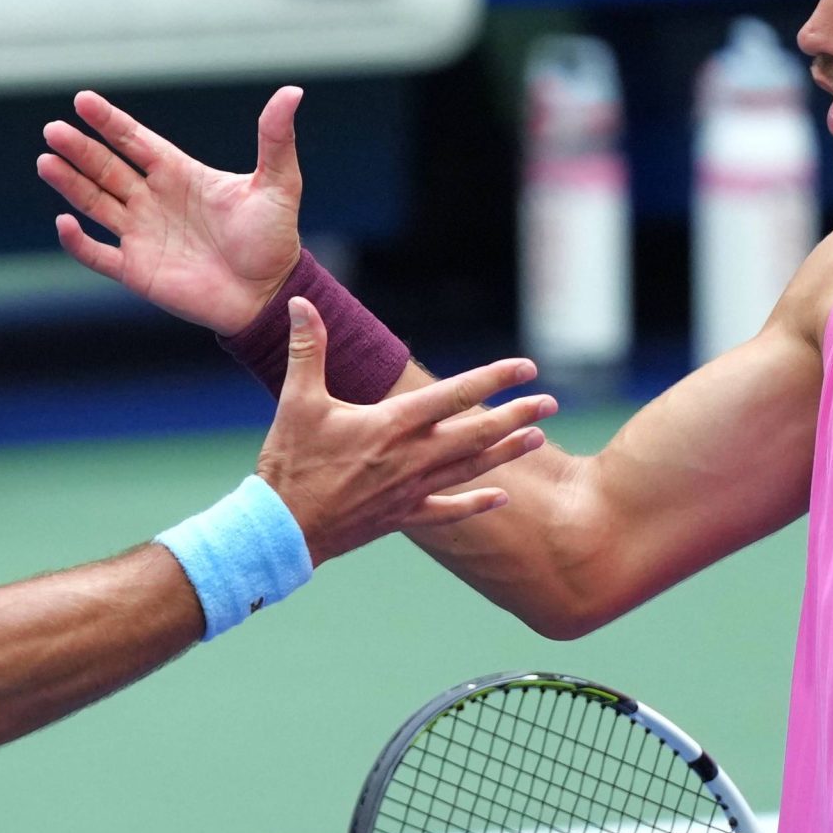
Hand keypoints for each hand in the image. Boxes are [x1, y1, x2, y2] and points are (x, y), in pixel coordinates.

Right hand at [39, 86, 305, 333]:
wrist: (268, 295)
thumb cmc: (274, 239)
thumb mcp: (278, 184)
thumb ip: (275, 139)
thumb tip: (291, 91)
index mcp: (179, 174)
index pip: (135, 141)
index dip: (109, 122)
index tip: (82, 100)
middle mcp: (154, 200)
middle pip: (106, 168)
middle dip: (79, 150)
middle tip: (53, 131)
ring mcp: (142, 235)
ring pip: (95, 203)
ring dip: (70, 184)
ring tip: (45, 162)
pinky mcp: (137, 271)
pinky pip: (99, 254)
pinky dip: (79, 242)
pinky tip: (64, 223)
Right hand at [260, 298, 549, 562]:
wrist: (282, 528)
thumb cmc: (290, 463)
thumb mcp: (296, 401)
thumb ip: (308, 350)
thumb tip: (300, 303)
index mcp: (392, 424)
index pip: (455, 395)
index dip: (494, 378)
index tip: (526, 367)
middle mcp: (411, 457)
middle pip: (476, 433)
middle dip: (517, 416)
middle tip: (551, 403)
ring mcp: (410, 490)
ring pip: (471, 468)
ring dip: (506, 452)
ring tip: (537, 437)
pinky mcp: (401, 516)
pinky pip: (448, 511)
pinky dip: (476, 504)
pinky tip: (501, 497)